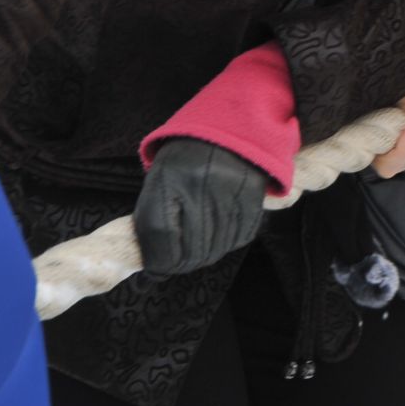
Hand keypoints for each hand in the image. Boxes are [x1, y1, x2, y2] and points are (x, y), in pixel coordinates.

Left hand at [134, 138, 270, 275]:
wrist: (225, 129)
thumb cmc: (184, 163)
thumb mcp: (158, 185)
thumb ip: (151, 227)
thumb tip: (153, 276)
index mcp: (169, 179)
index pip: (161, 238)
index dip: (157, 262)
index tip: (157, 266)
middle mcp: (202, 185)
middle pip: (192, 250)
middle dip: (183, 263)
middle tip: (179, 259)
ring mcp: (231, 190)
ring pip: (218, 248)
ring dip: (207, 253)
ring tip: (200, 240)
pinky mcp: (254, 195)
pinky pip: (241, 237)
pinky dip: (229, 242)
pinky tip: (221, 229)